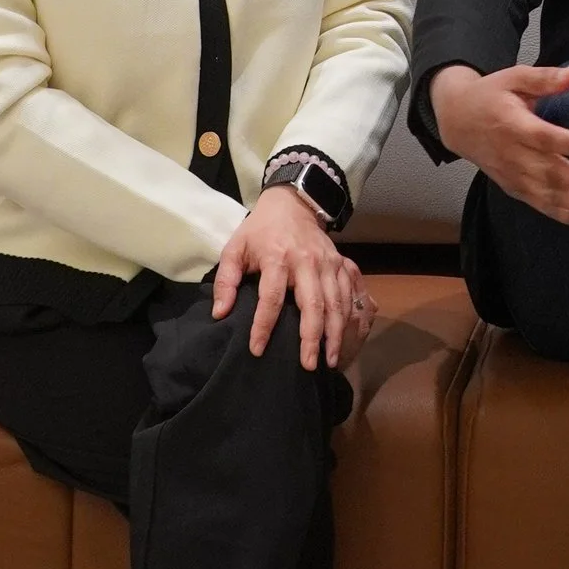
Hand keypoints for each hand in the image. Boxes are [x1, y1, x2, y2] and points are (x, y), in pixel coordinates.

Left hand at [211, 184, 376, 371]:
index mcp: (278, 258)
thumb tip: (219, 313)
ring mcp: (328, 263)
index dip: (263, 325)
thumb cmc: (259, 231)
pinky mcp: (340, 264)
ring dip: (334, 334)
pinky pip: (349, 294)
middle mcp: (307, 262)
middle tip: (308, 365)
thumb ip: (226, 280)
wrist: (292, 203)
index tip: (257, 350)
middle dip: (311, 337)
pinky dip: (348, 319)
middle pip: (313, 304)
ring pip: (336, 303)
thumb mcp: (235, 248)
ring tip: (330, 361)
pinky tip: (343, 338)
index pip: (271, 298)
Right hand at [429, 61, 568, 231]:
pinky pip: (542, 206)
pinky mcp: (514, 188)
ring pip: (549, 194)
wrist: (456, 121)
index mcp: (514, 124)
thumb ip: (545, 78)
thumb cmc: (490, 96)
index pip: (545, 137)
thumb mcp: (514, 77)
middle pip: (551, 172)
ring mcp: (513, 175)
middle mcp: (513, 154)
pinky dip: (567, 217)